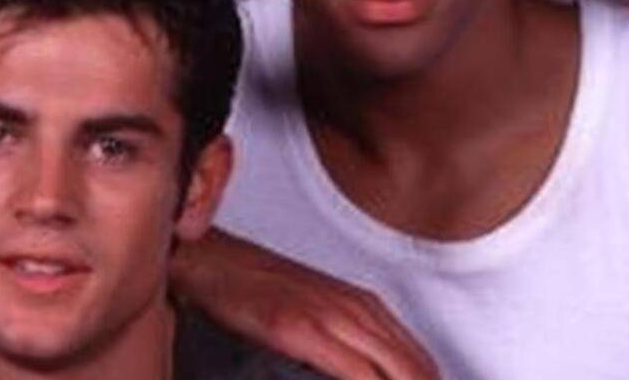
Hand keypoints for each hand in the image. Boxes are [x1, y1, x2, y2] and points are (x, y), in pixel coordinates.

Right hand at [172, 230, 439, 379]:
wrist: (207, 260)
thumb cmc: (252, 285)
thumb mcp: (314, 308)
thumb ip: (347, 339)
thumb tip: (371, 373)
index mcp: (362, 305)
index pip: (421, 363)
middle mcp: (354, 308)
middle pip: (418, 370)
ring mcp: (328, 316)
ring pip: (396, 371)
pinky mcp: (298, 328)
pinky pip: (356, 374)